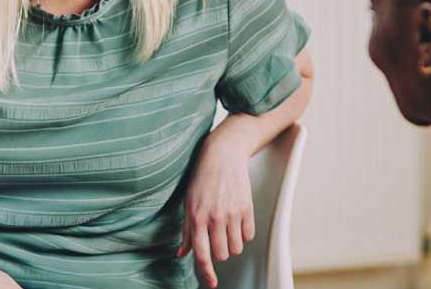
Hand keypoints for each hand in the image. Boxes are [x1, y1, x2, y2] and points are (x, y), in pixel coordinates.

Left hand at [177, 134, 256, 287]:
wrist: (223, 155)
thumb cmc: (202, 178)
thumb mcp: (188, 204)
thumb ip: (186, 231)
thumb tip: (181, 254)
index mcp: (197, 218)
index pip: (202, 254)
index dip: (207, 273)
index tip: (212, 284)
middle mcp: (215, 218)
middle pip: (222, 255)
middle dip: (219, 253)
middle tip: (216, 239)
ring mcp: (232, 214)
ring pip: (236, 248)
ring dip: (231, 244)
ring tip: (226, 230)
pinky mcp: (247, 208)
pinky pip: (249, 235)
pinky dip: (243, 234)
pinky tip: (237, 222)